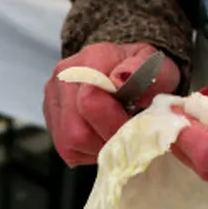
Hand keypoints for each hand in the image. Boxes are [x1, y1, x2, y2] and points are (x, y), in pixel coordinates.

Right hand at [44, 43, 180, 166]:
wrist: (125, 71)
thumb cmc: (143, 74)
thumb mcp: (156, 69)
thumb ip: (143, 71)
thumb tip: (120, 79)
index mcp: (94, 57)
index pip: (89, 100)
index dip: (114, 123)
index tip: (134, 126)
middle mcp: (66, 74)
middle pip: (76, 129)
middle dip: (104, 140)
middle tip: (126, 138)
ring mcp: (53, 95)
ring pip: (68, 142)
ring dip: (95, 148)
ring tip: (113, 137)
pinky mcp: (50, 116)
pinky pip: (65, 149)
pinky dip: (87, 152)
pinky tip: (101, 138)